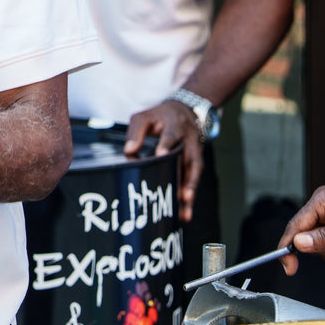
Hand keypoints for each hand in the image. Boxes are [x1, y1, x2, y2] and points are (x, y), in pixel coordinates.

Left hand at [125, 100, 202, 221]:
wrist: (185, 111)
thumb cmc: (160, 116)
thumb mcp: (145, 116)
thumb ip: (136, 131)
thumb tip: (129, 151)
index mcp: (176, 125)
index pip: (171, 135)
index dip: (167, 145)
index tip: (161, 155)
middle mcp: (189, 141)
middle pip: (190, 161)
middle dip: (187, 180)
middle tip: (182, 196)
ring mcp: (194, 153)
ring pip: (194, 175)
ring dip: (190, 194)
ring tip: (185, 213)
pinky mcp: (195, 162)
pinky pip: (193, 180)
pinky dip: (190, 196)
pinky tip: (184, 213)